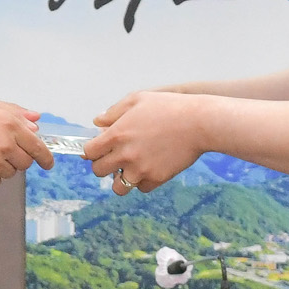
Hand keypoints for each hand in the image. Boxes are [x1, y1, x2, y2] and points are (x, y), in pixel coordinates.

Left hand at [85, 91, 205, 195]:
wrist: (199, 122)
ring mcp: (141, 169)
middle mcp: (125, 154)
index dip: (92, 151)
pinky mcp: (157, 178)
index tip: (98, 150)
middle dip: (103, 165)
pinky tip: (149, 169)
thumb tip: (97, 122)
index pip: (89, 152)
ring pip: (118, 187)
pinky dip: (143, 182)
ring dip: (121, 179)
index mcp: (116, 134)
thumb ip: (113, 112)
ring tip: (129, 169)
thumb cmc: (169, 107)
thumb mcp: (137, 99)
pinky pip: (142, 188)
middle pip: (99, 171)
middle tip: (114, 159)